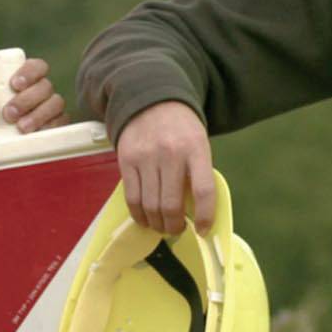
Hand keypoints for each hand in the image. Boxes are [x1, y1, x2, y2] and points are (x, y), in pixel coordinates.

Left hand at [0, 56, 64, 142]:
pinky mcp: (55, 131)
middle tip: (10, 113)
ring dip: (39, 114)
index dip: (30, 71)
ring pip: (56, 104)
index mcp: (22, 84)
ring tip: (20, 128)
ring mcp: (49, 114)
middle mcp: (39, 96)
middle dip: (29, 98)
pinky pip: (61, 125)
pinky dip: (50, 128)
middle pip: (46, 87)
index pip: (36, 67)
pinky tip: (35, 135)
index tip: (14, 84)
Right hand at [117, 101, 214, 234]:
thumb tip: (194, 213)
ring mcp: (146, 157)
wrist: (151, 101)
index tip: (202, 230)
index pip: (203, 190)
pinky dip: (139, 215)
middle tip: (177, 230)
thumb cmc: (181, 129)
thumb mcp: (198, 144)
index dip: (204, 216)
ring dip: (157, 224)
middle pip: (171, 205)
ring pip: (150, 206)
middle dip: (174, 227)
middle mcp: (171, 153)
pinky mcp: (126, 161)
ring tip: (161, 226)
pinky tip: (145, 219)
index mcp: (196, 149)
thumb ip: (198, 173)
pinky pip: (132, 198)